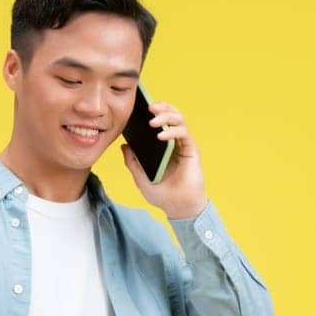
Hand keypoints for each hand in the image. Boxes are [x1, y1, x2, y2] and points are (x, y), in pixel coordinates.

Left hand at [121, 99, 207, 218]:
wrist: (179, 208)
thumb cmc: (164, 196)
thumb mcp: (141, 179)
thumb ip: (132, 163)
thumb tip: (123, 146)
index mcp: (164, 146)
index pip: (161, 121)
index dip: (154, 111)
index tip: (140, 108)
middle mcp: (175, 142)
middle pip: (172, 115)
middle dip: (162, 107)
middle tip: (149, 107)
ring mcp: (184, 145)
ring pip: (179, 120)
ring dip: (167, 116)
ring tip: (153, 121)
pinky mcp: (192, 150)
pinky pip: (183, 134)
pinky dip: (172, 131)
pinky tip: (161, 136)